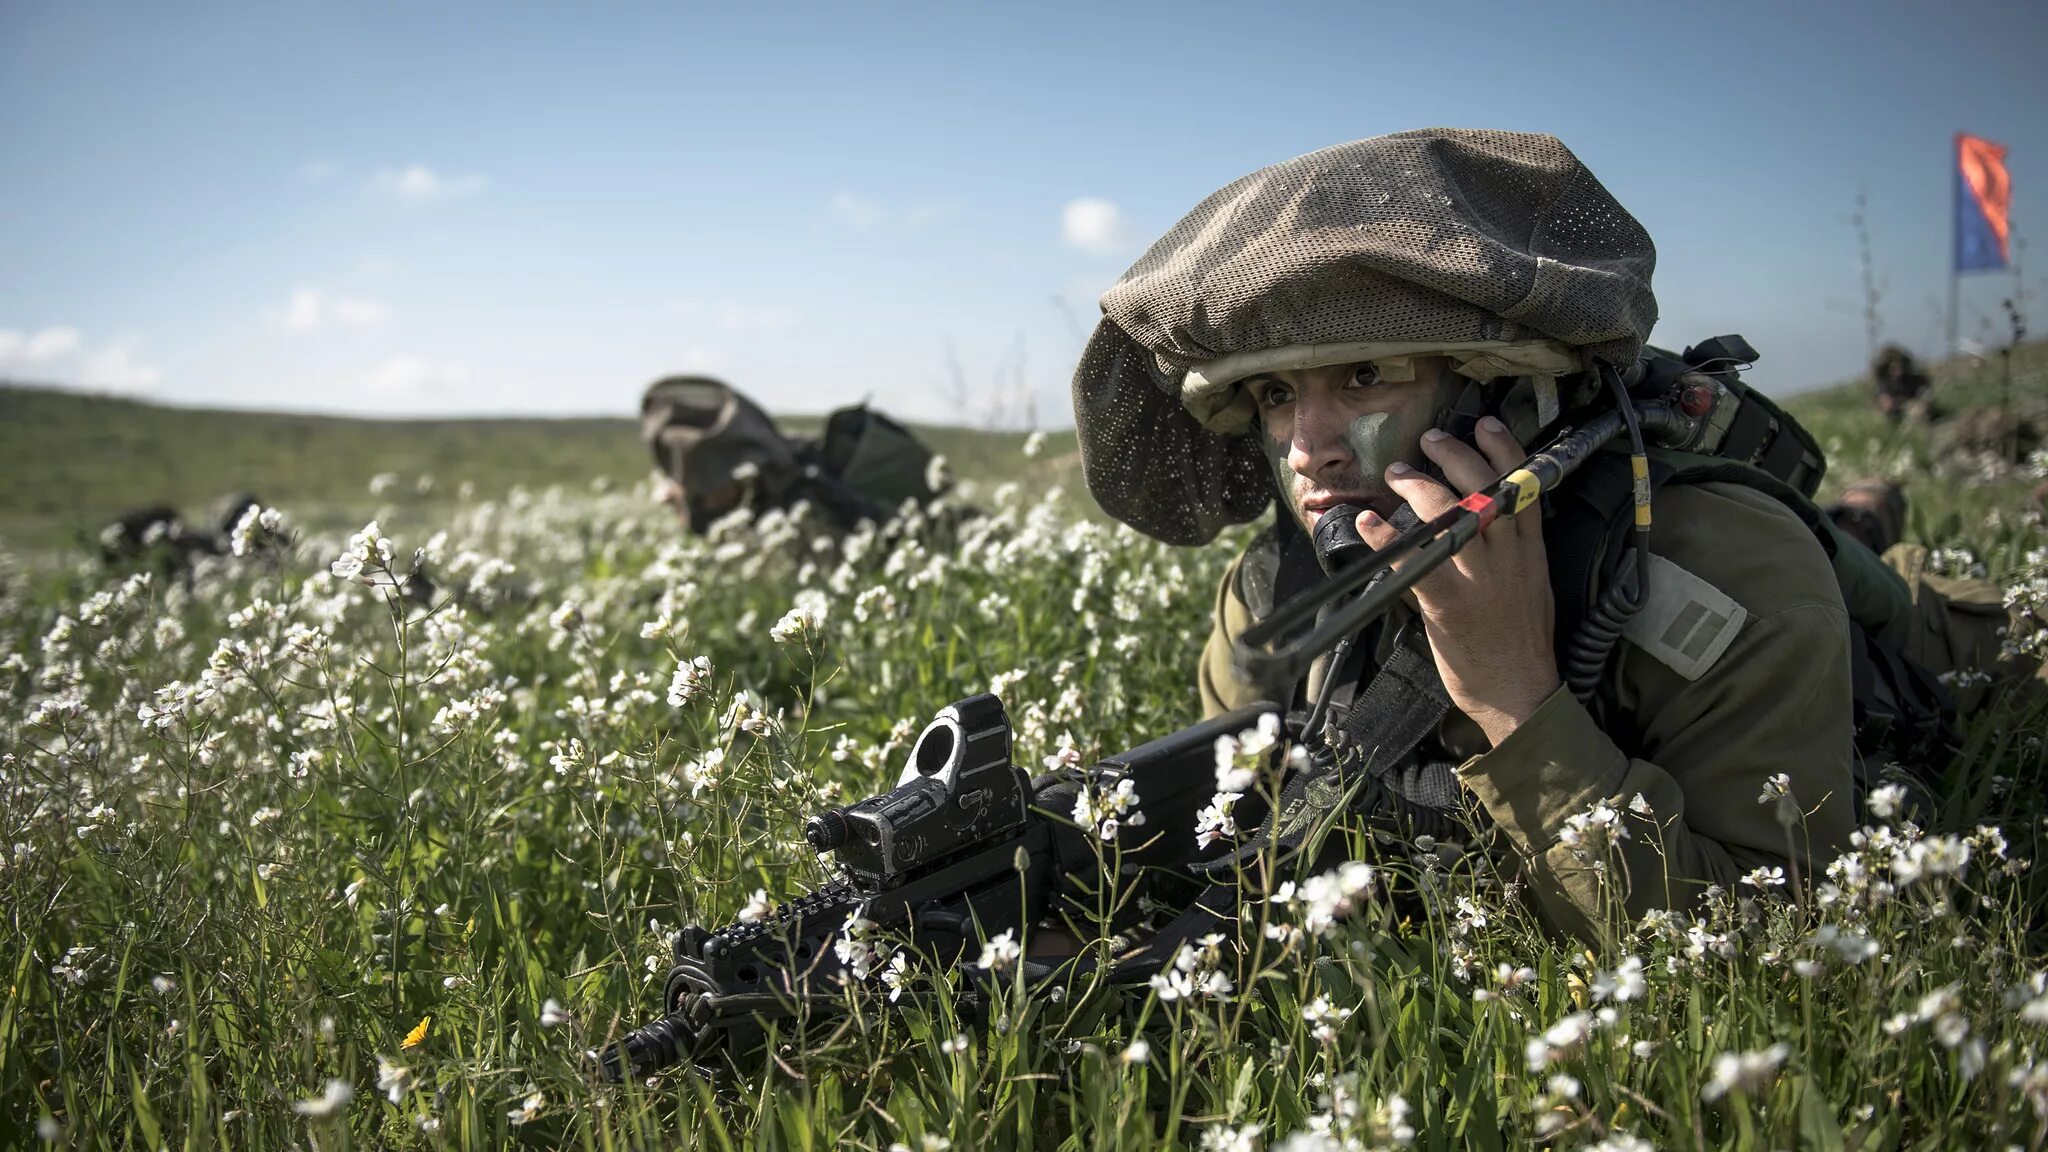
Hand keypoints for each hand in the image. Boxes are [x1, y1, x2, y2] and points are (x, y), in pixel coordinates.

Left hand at [1355, 416, 1558, 746]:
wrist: (1521, 695)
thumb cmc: (1518, 645)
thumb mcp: (1526, 589)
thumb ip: (1505, 554)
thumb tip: (1472, 520)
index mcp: (1531, 552)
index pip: (1524, 486)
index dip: (1505, 449)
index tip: (1485, 423)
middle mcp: (1509, 558)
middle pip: (1487, 488)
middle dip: (1456, 455)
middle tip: (1429, 439)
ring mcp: (1481, 580)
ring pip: (1454, 513)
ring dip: (1420, 486)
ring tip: (1396, 471)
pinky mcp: (1451, 605)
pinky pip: (1417, 561)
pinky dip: (1387, 537)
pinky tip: (1369, 520)